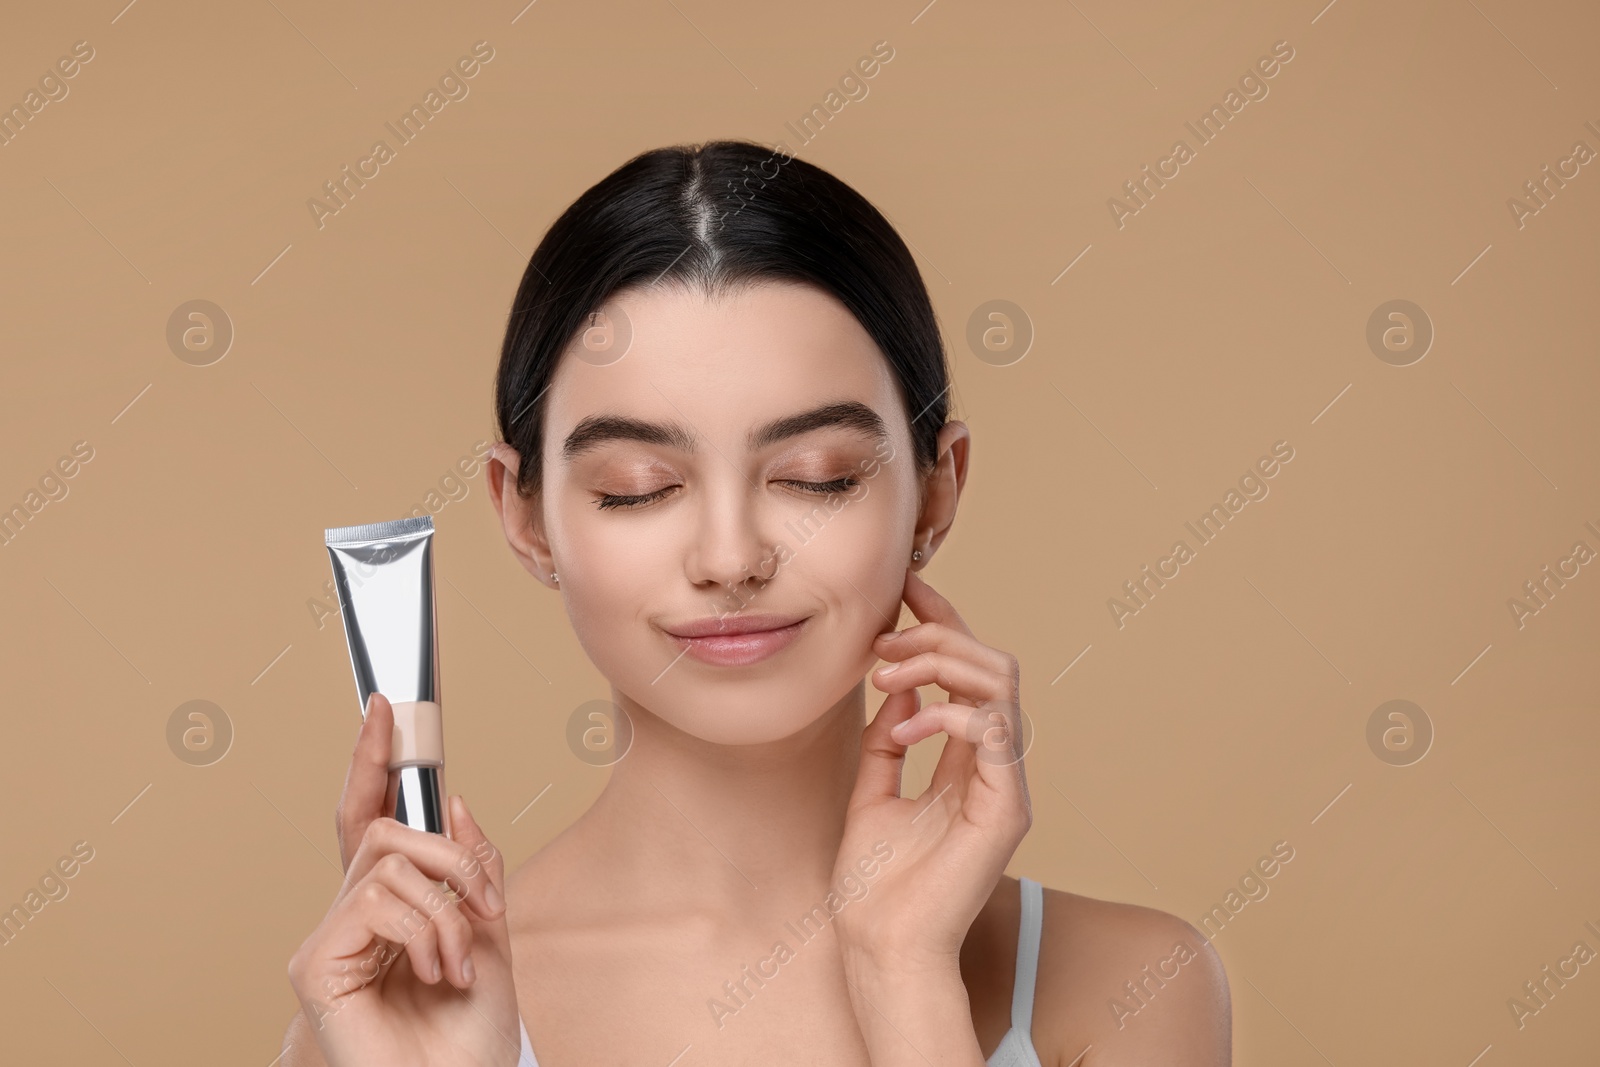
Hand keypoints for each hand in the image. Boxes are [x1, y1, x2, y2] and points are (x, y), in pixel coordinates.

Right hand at [286, 694, 520, 1065]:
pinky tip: (432, 972)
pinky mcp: (316, 964)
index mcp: (393, 906)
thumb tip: (451, 803)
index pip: (372, 819)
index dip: (372, 760)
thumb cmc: (470, 1031)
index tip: (385, 706)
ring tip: (458, 961)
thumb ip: (469, 868)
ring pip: (388, 859)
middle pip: (381, 829)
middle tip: (482, 906)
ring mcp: (330, 939)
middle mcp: (352, 916)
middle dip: (448, 855)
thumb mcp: (488, 933)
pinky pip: (374, 901)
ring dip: (446, 907)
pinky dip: (423, 931)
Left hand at [833, 569, 1031, 972]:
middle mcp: (994, 767)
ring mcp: (1006, 786)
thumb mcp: (871, 790)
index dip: (943, 622)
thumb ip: (887, 739)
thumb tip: (899, 686)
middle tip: (881, 644)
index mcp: (967, 761)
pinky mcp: (1007, 808)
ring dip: (941, 662)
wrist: (880, 944)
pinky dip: (948, 712)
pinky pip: (994, 730)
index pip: (968, 673)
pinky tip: (906, 723)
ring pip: (1001, 684)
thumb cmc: (875, 883)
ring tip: (888, 676)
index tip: (904, 589)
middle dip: (937, 635)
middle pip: (992, 664)